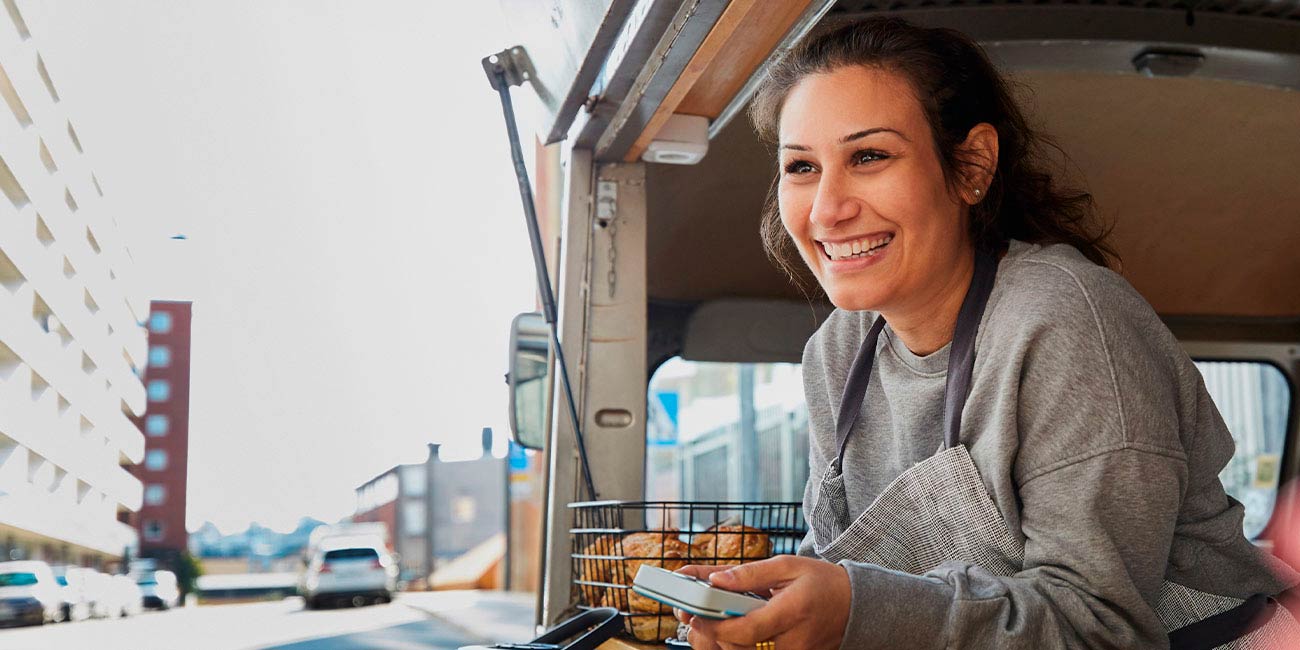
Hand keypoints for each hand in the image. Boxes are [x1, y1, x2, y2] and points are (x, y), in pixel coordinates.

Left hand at [674, 556, 850, 649]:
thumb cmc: (821, 582)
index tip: (695, 616)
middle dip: (712, 635)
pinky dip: (739, 642)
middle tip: (693, 616)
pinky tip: (731, 628)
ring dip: (724, 640)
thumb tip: (716, 579)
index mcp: (792, 612)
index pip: (746, 629)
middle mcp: (793, 641)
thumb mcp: (788, 566)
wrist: (854, 606)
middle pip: (742, 649)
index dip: (716, 626)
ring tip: (711, 619)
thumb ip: (750, 573)